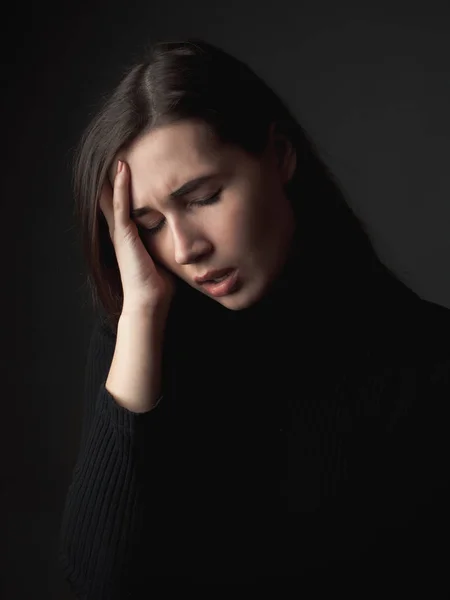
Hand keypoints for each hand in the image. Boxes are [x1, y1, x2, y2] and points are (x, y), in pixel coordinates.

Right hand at [99, 160, 175, 315]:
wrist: (148, 303)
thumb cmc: (157, 285)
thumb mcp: (162, 255)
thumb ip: (165, 241)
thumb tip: (182, 234)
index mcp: (129, 235)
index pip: (125, 203)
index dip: (126, 183)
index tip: (132, 162)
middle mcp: (121, 230)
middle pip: (114, 194)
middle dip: (117, 173)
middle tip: (121, 148)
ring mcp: (120, 232)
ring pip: (114, 194)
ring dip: (117, 172)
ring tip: (120, 148)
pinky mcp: (123, 235)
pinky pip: (121, 204)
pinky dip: (122, 185)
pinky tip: (123, 166)